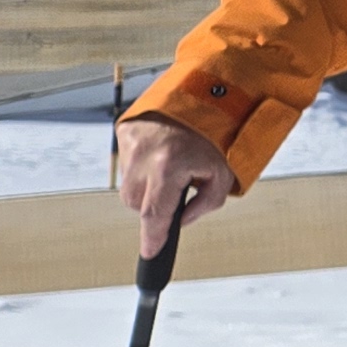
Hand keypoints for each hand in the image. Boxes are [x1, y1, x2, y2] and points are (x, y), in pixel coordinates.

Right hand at [114, 112, 234, 257]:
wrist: (201, 92)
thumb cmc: (216, 132)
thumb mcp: (223, 170)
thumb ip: (207, 202)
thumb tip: (183, 220)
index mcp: (169, 166)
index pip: (156, 213)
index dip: (153, 237)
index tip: (149, 253)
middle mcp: (144, 158)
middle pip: (140, 205)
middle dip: (157, 207)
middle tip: (178, 190)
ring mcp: (130, 147)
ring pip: (131, 189)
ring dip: (148, 188)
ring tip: (171, 169)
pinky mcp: (123, 136)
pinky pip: (128, 168)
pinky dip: (142, 170)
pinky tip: (160, 157)